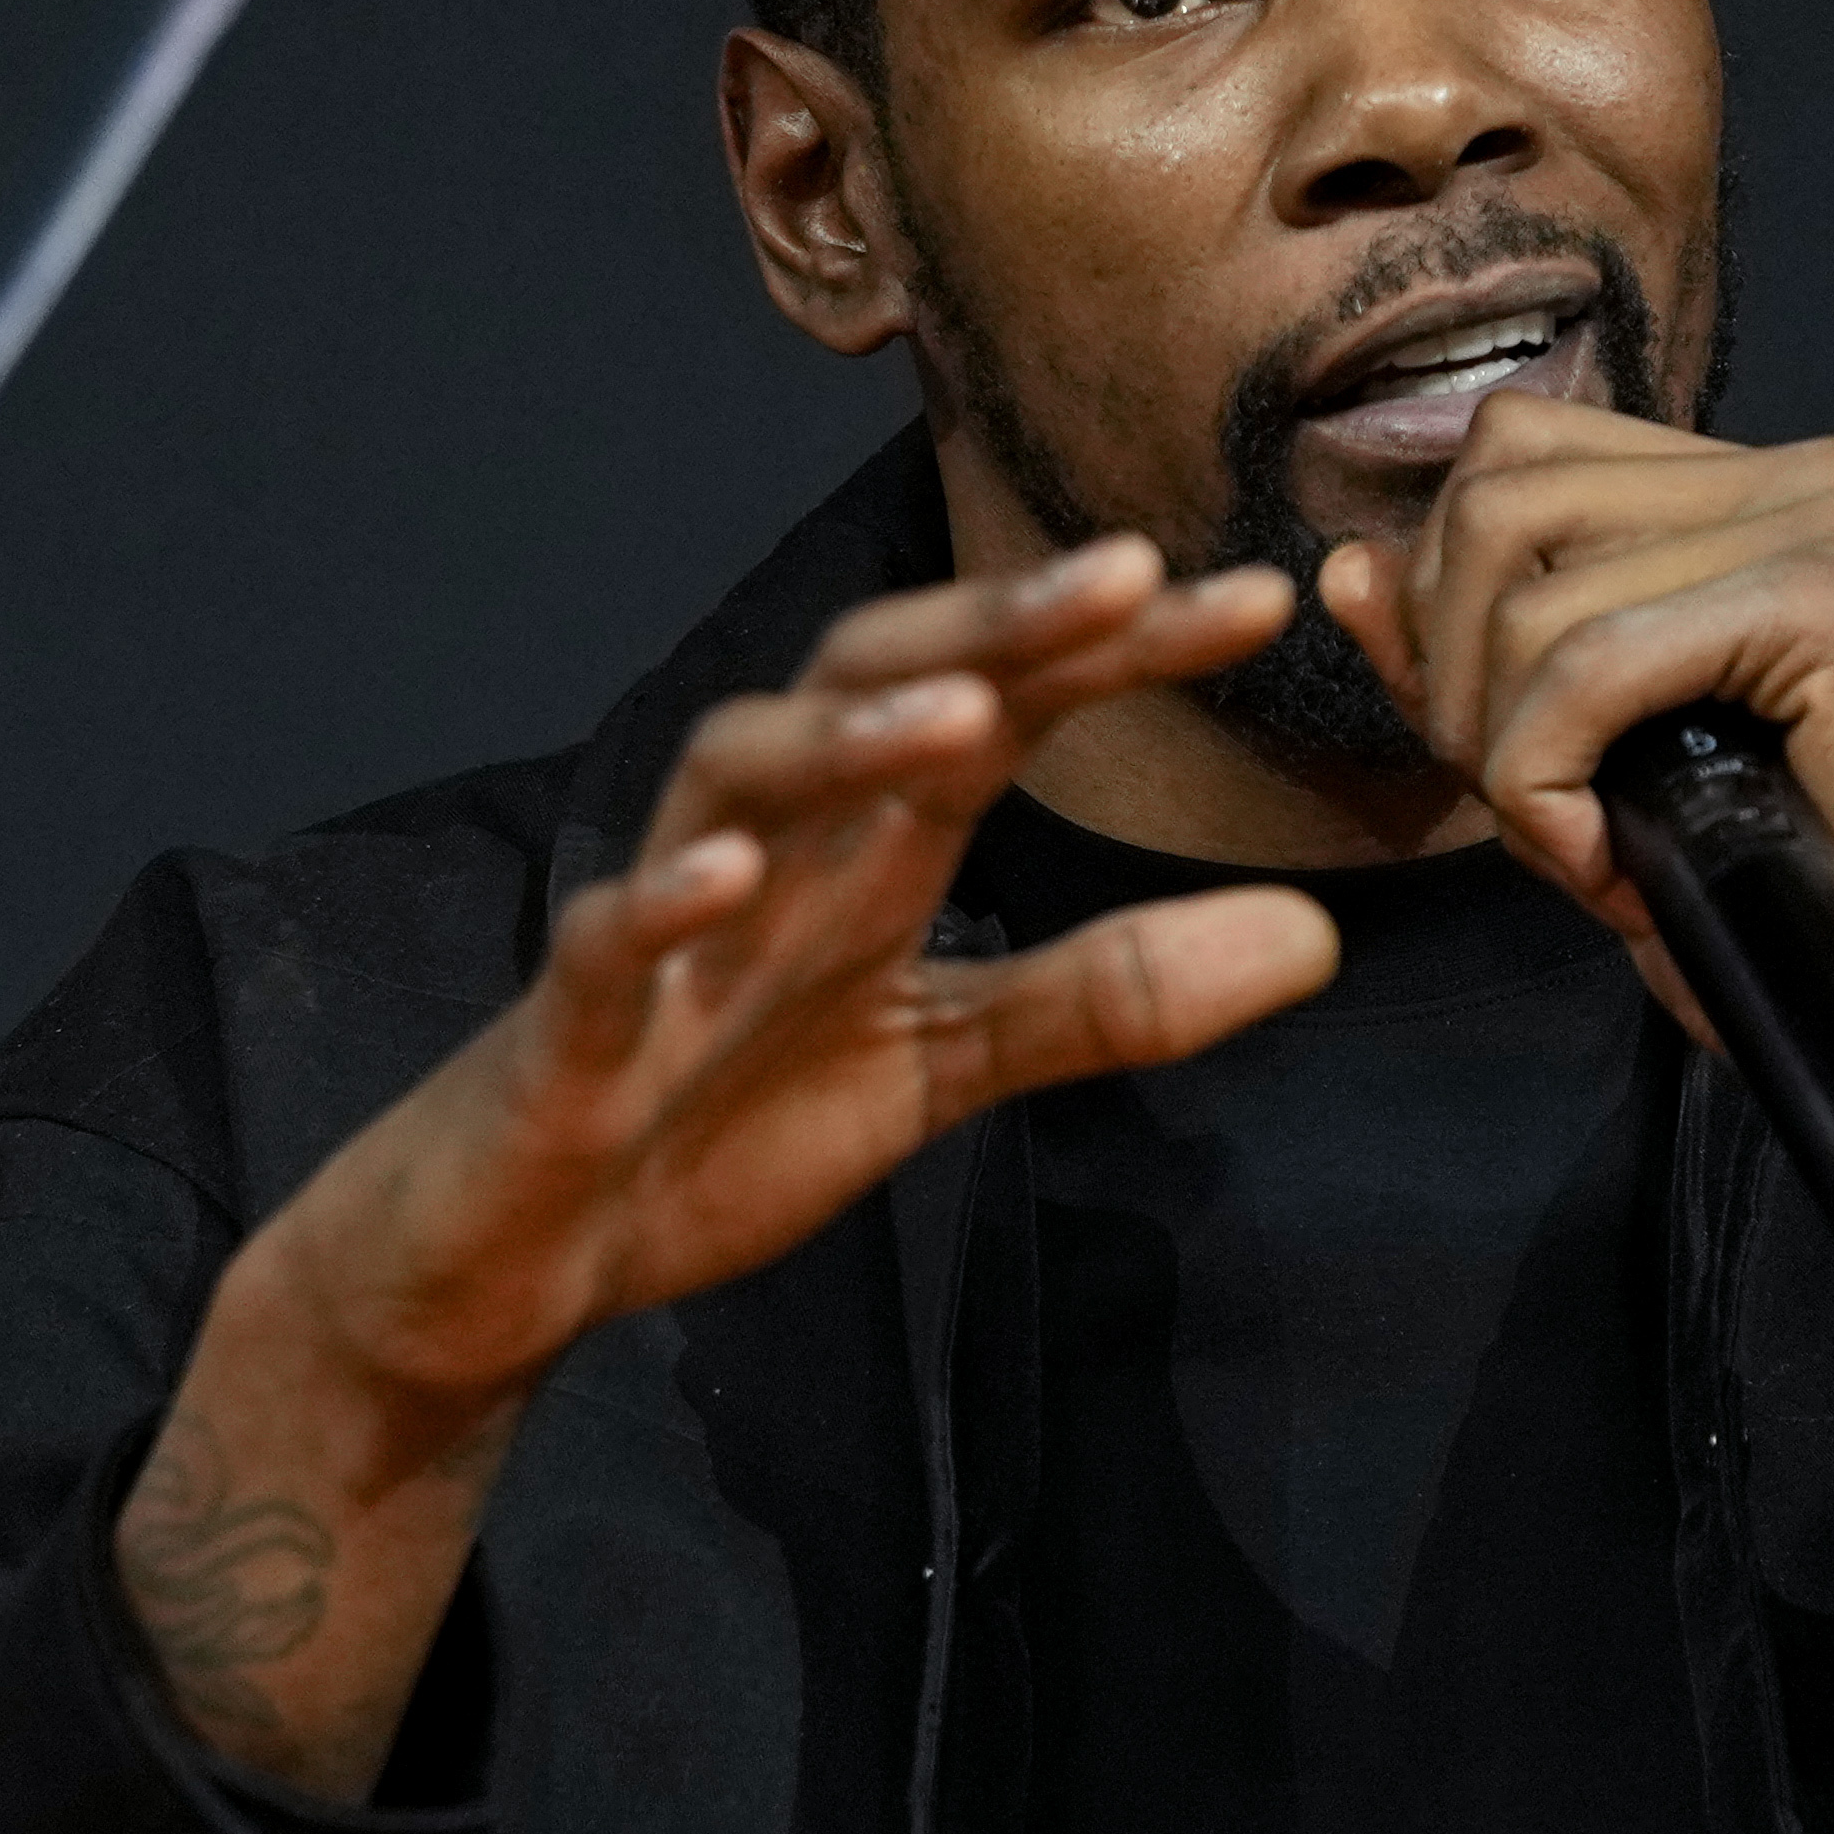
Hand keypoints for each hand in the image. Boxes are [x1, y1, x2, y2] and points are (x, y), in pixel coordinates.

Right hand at [246, 534, 1335, 1413]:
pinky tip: (728, 873)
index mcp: (867, 854)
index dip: (1117, 652)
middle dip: (994, 626)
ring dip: (845, 737)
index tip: (1259, 598)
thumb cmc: (713, 1128)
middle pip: (876, 687)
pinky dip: (665, 899)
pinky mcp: (570, 1029)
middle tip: (1126, 571)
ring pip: (740, 775)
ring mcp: (668, 927)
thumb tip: (1318, 940)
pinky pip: (612, 941)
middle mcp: (772, 850)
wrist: (515, 1262)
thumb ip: (1110, 998)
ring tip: (959, 710)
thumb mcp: (945, 1065)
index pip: (1004, 711)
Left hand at [1318, 394, 1833, 1134]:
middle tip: (1533, 813)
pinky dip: (1547, 780)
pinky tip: (1606, 870)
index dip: (1448, 606)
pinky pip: (1590, 664)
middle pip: (1502, 497)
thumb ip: (1469, 660)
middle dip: (1458, 676)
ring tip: (1580, 847)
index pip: (1514, 456)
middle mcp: (1813, 471)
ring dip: (1505, 748)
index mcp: (1760, 482)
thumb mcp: (1578, 764)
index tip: (1500, 754)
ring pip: (1531, 587)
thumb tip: (1346, 564)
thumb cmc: (1765, 910)